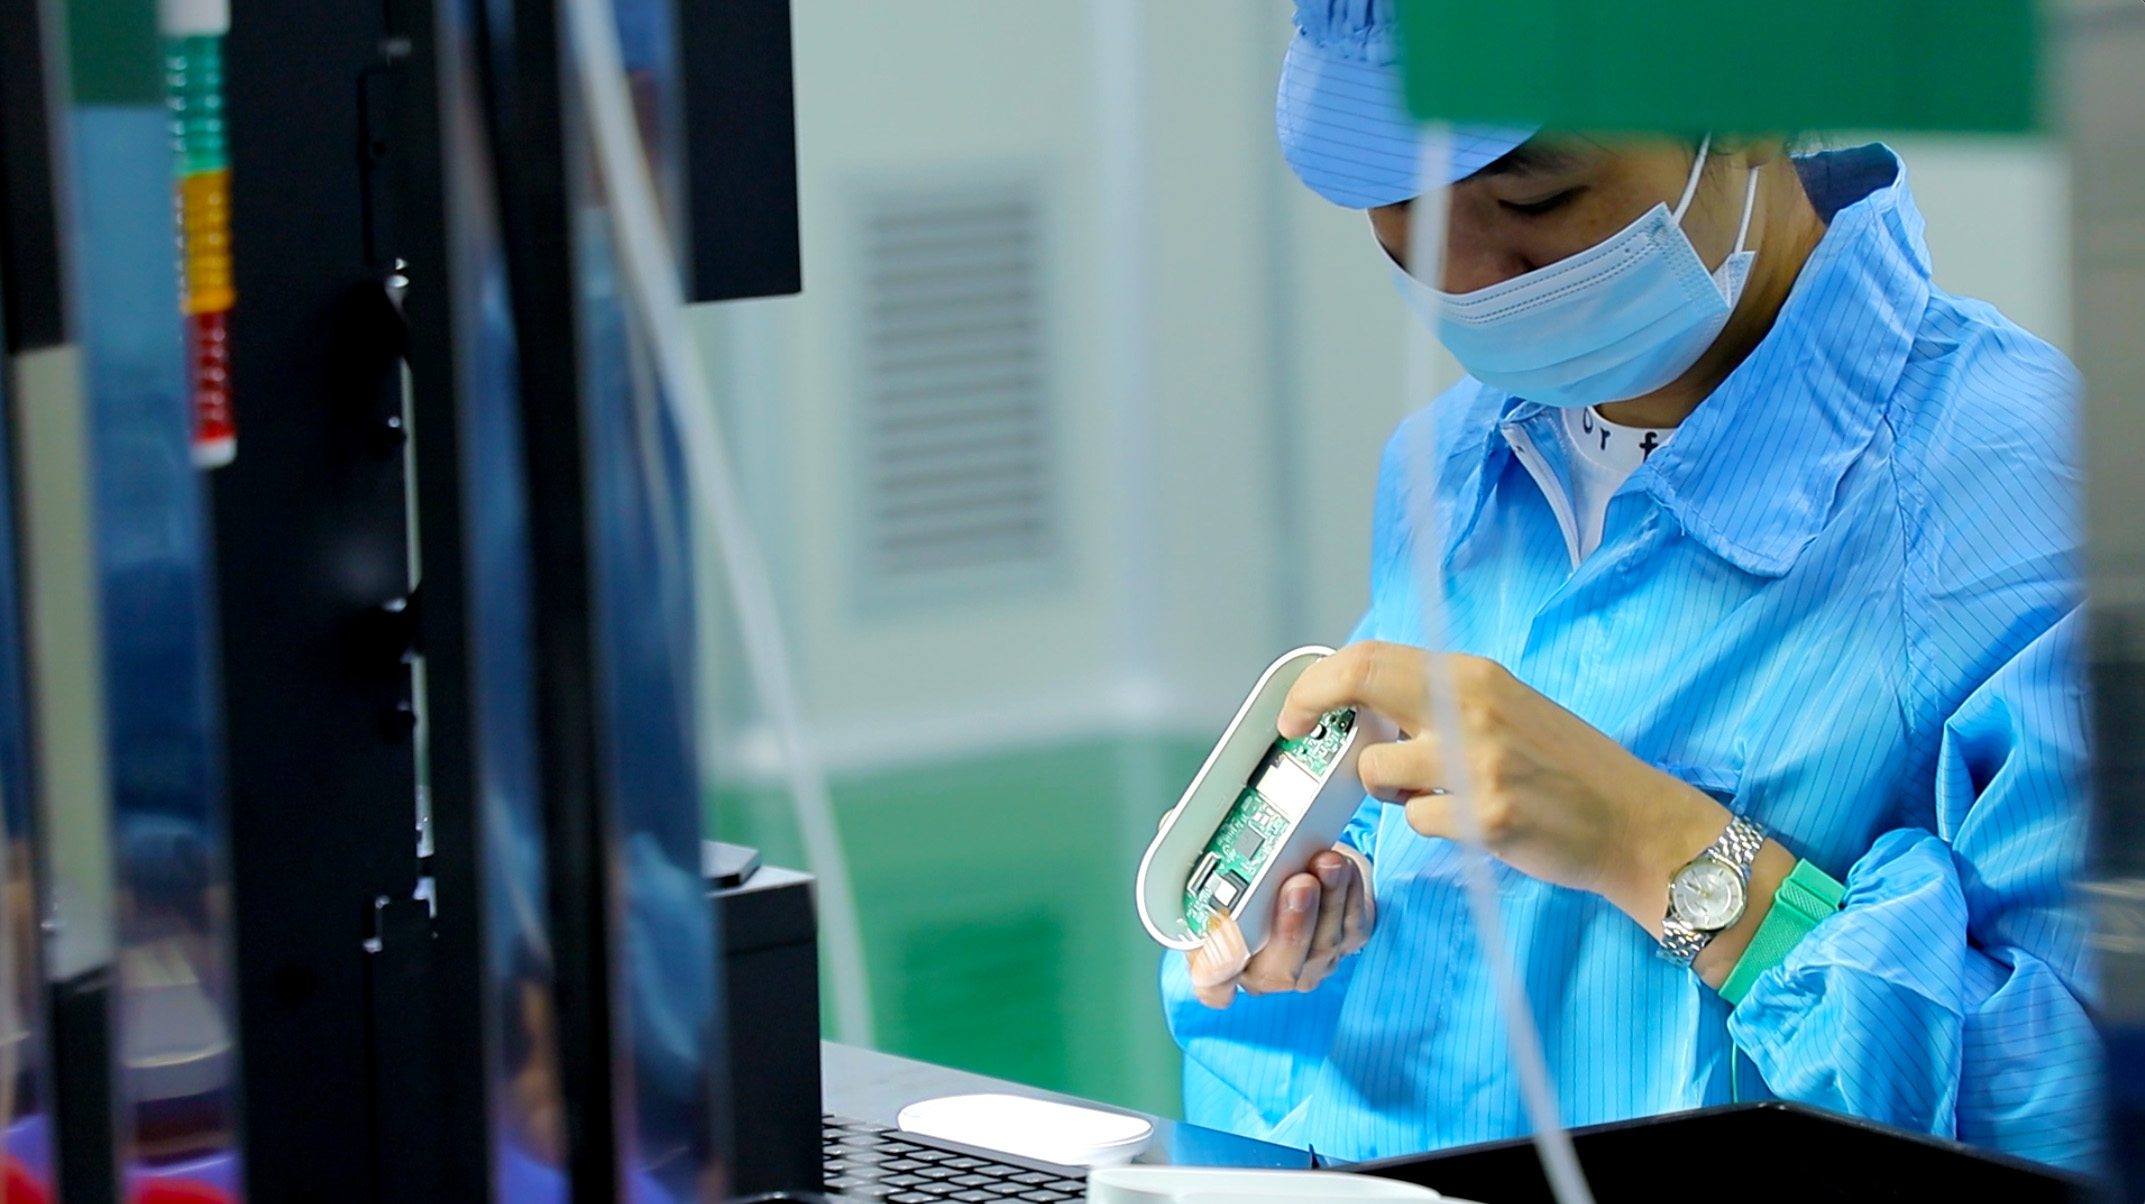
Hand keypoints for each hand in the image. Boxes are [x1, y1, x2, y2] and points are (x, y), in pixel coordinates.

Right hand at [1186, 846, 1372, 1008]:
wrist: (1300, 859)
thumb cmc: (1250, 867)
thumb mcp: (1212, 852)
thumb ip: (1193, 847)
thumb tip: (1177, 824)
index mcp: (1221, 957)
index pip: (1212, 984)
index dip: (1217, 974)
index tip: (1226, 944)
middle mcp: (1265, 969)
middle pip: (1280, 970)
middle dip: (1292, 926)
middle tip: (1298, 885)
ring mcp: (1308, 962)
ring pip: (1322, 947)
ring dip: (1329, 902)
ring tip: (1327, 864)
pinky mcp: (1344, 942)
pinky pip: (1353, 930)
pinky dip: (1351, 898)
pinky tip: (1345, 870)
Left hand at [1277, 641, 1741, 941]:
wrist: (1633, 822)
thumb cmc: (1566, 768)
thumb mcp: (1505, 708)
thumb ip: (1441, 701)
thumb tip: (1365, 704)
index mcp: (1474, 675)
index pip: (1372, 655)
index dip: (1319, 679)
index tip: (1297, 707)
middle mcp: (1472, 707)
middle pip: (1359, 683)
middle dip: (1312, 706)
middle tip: (1299, 734)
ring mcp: (1478, 761)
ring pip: (1378, 770)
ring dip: (1389, 790)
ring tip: (1432, 794)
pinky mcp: (1486, 815)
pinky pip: (1416, 820)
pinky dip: (1428, 825)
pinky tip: (1468, 823)